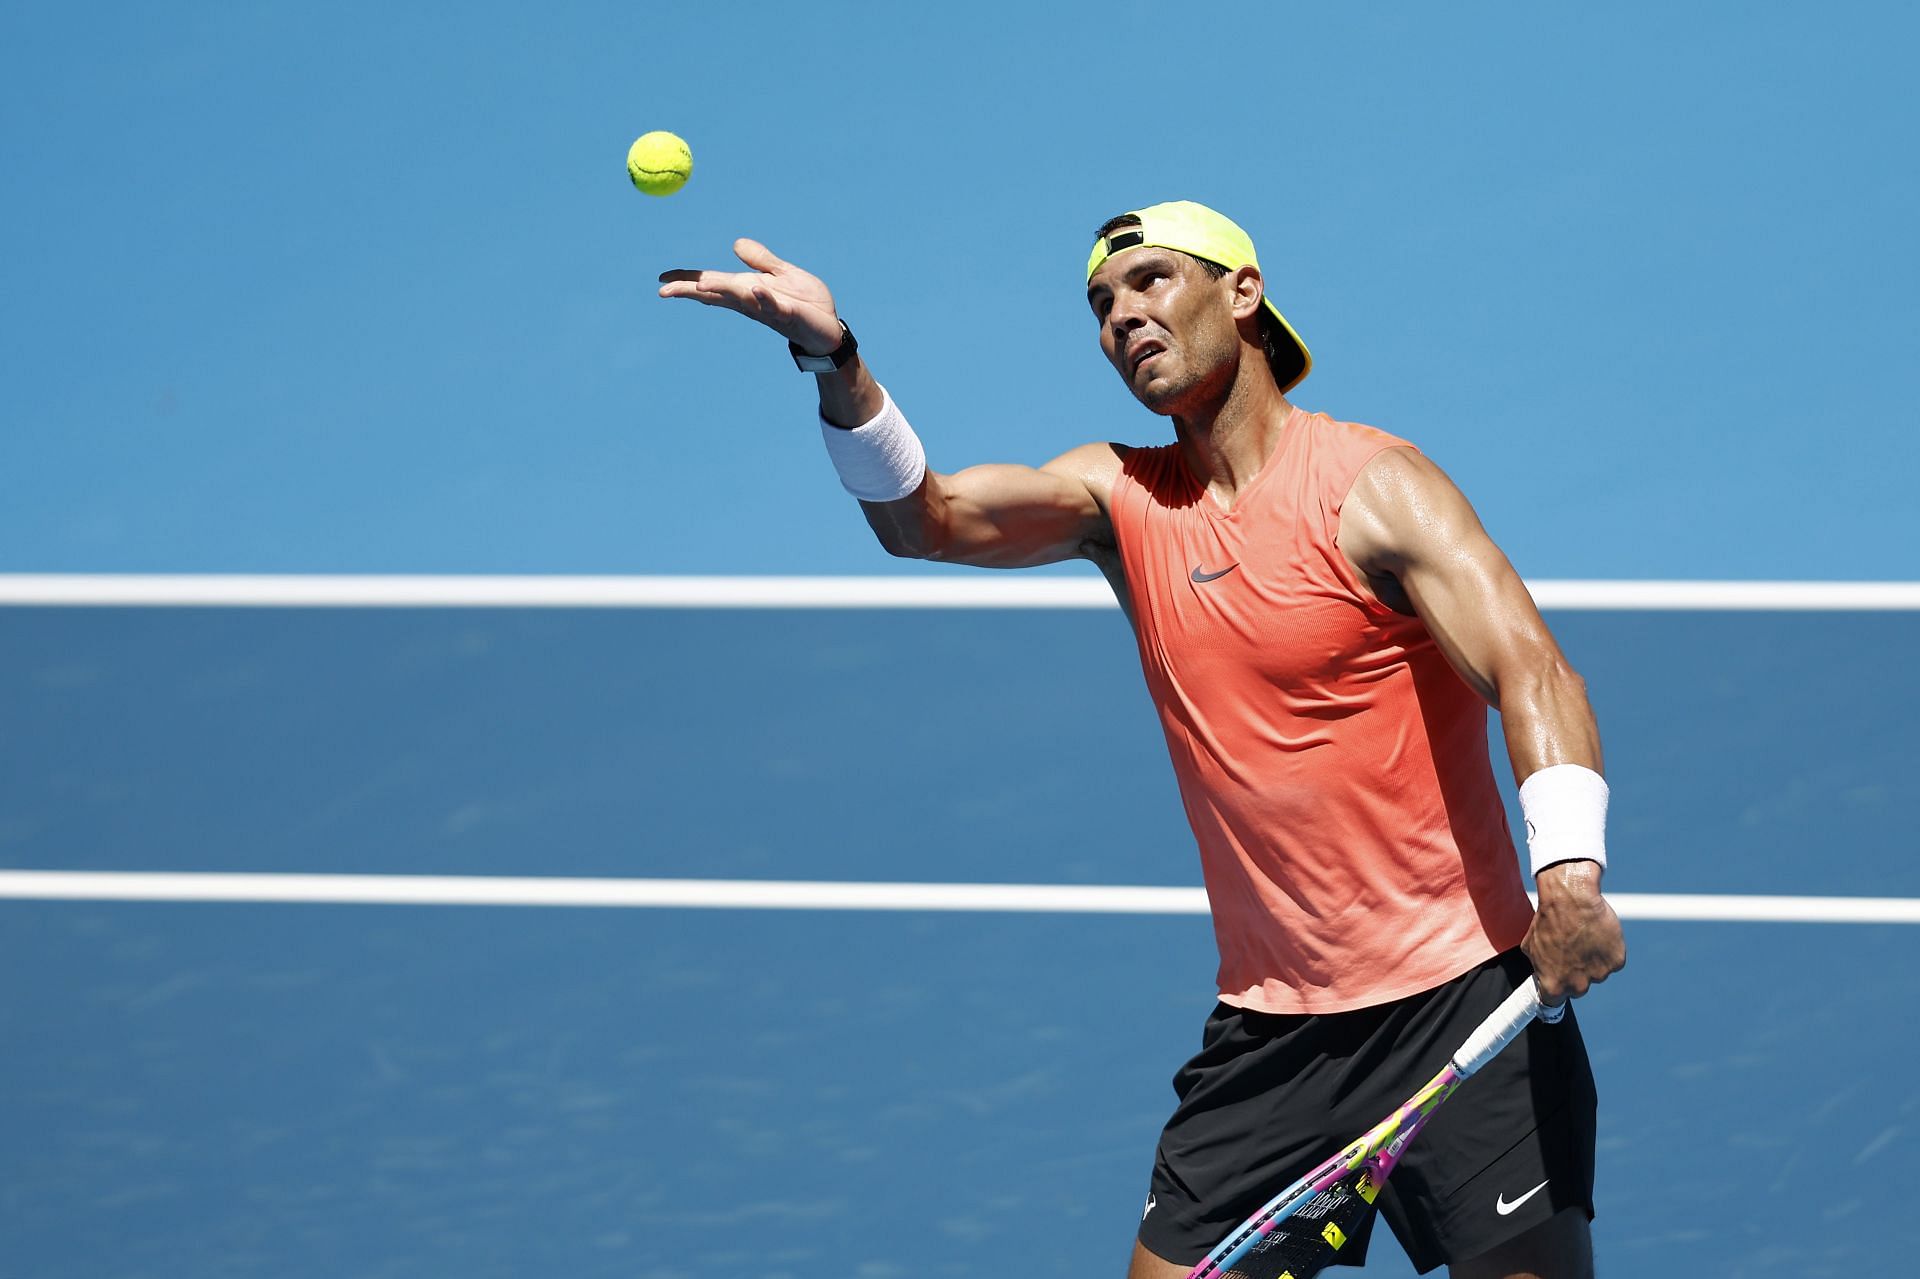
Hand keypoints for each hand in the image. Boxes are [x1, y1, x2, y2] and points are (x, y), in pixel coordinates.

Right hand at [658, 238, 843, 355]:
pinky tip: (754, 289)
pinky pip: (774, 306)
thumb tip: (735, 243)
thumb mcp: (782, 274)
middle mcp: (751, 301)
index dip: (687, 280)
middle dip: (691, 290)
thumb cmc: (805, 304)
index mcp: (746, 289)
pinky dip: (764, 298)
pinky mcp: (789, 314)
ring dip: (720, 289)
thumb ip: (760, 260)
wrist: (830, 329)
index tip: (662, 279)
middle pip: (716, 294)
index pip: (712, 282)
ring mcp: (768, 309)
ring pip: (740, 298)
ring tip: (700, 284)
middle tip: (664, 290)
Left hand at [1521, 860, 1624, 1003]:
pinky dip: (1606, 951)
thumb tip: (1539, 973)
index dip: (1553, 990)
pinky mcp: (1616, 962)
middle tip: (1570, 951)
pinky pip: (1611, 961)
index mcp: (1554, 986)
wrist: (1572, 899)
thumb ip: (1538, 966)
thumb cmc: (1547, 920)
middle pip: (1577, 988)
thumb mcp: (1530, 946)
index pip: (1553, 1002)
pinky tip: (1597, 934)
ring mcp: (1599, 975)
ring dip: (1591, 960)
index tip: (1555, 986)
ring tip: (1583, 937)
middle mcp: (1578, 986)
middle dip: (1573, 973)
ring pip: (1596, 973)